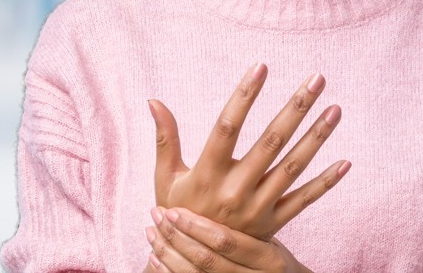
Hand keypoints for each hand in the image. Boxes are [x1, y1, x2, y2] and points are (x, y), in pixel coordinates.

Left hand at [145, 206, 310, 272]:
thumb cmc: (268, 251)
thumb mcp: (272, 230)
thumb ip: (257, 203)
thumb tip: (234, 160)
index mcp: (265, 257)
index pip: (225, 240)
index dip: (195, 227)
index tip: (172, 210)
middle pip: (205, 259)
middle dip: (176, 238)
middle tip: (157, 214)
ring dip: (167, 253)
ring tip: (150, 231)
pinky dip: (168, 270)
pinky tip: (154, 256)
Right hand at [148, 63, 349, 238]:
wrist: (193, 264)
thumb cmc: (178, 211)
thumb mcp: (166, 177)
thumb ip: (165, 138)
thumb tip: (154, 100)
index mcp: (207, 173)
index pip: (227, 127)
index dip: (244, 96)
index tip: (261, 66)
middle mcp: (234, 189)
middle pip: (270, 142)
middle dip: (296, 108)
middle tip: (317, 78)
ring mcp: (257, 207)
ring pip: (292, 167)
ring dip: (316, 137)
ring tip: (336, 109)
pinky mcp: (273, 223)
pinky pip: (304, 200)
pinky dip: (326, 183)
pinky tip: (346, 162)